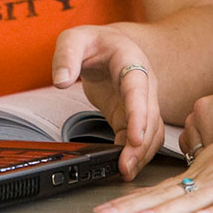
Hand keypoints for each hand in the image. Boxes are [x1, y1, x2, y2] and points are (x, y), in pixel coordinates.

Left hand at [51, 25, 161, 180]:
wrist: (107, 46)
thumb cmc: (94, 42)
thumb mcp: (74, 39)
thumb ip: (66, 56)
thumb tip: (61, 80)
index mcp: (131, 60)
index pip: (138, 88)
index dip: (138, 114)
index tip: (135, 137)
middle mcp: (143, 82)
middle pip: (150, 116)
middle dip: (141, 144)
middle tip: (126, 167)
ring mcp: (142, 101)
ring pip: (151, 131)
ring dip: (142, 153)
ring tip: (125, 172)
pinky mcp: (133, 116)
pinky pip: (140, 137)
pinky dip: (135, 153)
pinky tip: (124, 167)